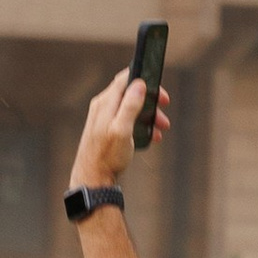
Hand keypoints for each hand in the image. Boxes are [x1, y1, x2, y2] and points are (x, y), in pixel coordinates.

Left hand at [72, 65, 173, 187]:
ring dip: (148, 115)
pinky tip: (150, 137)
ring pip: (130, 107)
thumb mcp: (122, 130)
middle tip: (165, 112)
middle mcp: (103, 106)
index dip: (145, 80)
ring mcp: (103, 117)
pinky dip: (139, 124)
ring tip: (161, 129)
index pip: (125, 79)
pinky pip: (126, 119)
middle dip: (151, 101)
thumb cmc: (107, 156)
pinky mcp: (106, 128)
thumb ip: (130, 106)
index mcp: (106, 103)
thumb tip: (139, 83)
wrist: (92, 178)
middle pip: (130, 93)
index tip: (160, 93)